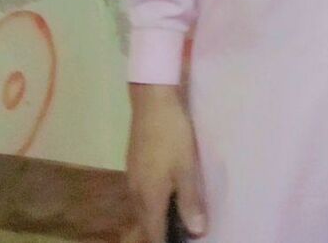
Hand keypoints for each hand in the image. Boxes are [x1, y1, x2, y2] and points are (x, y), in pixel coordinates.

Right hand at [126, 84, 207, 242]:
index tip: (180, 241)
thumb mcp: (186, 167)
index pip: (153, 233)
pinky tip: (164, 191)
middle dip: (158, 232)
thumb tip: (196, 231)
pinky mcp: (133, 162)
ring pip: (140, 207)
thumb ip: (190, 200)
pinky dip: (151, 200)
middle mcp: (135, 191)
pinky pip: (139, 192)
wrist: (152, 99)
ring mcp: (131, 175)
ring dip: (154, 216)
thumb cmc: (172, 133)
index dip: (165, 242)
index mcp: (149, 196)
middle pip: (144, 222)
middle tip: (179, 230)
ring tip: (174, 215)